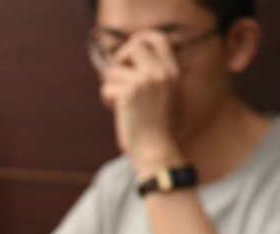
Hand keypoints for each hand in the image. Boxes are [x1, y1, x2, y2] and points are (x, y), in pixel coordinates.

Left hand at [100, 30, 184, 174]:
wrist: (155, 149)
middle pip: (133, 46)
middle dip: (119, 60)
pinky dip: (107, 100)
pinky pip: (107, 88)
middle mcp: (161, 72)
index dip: (139, 39)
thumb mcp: (160, 93)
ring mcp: (146, 81)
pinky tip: (119, 112)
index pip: (157, 37)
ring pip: (114, 69)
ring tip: (121, 103)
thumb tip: (120, 57)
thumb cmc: (153, 125)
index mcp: (172, 70)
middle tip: (117, 77)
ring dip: (111, 85)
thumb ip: (148, 73)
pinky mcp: (129, 92)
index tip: (129, 52)